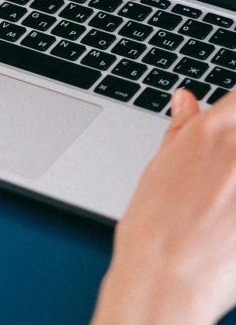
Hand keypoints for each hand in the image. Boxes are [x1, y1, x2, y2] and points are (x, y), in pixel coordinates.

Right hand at [92, 88, 235, 323]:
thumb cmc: (153, 227)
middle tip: (218, 178)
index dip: (233, 109)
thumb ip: (181, 129)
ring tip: (221, 204)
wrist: (166, 280)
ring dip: (234, 180)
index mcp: (212, 132)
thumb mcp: (159, 168)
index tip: (229, 119)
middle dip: (233, 149)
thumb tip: (185, 99)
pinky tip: (228, 223)